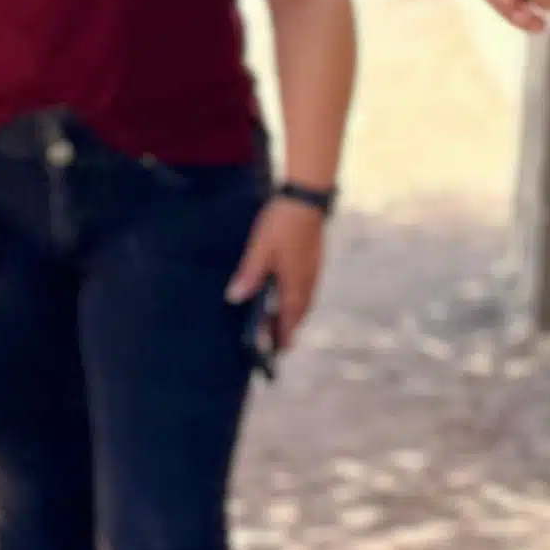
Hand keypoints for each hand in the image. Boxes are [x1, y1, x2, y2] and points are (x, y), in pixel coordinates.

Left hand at [226, 195, 327, 353]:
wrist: (306, 198)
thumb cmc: (281, 224)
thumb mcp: (259, 250)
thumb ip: (249, 275)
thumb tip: (235, 298)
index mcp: (294, 283)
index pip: (289, 319)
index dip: (284, 335)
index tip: (281, 351)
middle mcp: (307, 281)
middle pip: (299, 312)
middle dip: (290, 326)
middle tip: (280, 340)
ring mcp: (313, 270)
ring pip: (305, 299)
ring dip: (295, 312)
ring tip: (284, 319)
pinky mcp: (314, 259)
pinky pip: (307, 286)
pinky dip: (299, 296)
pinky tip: (291, 291)